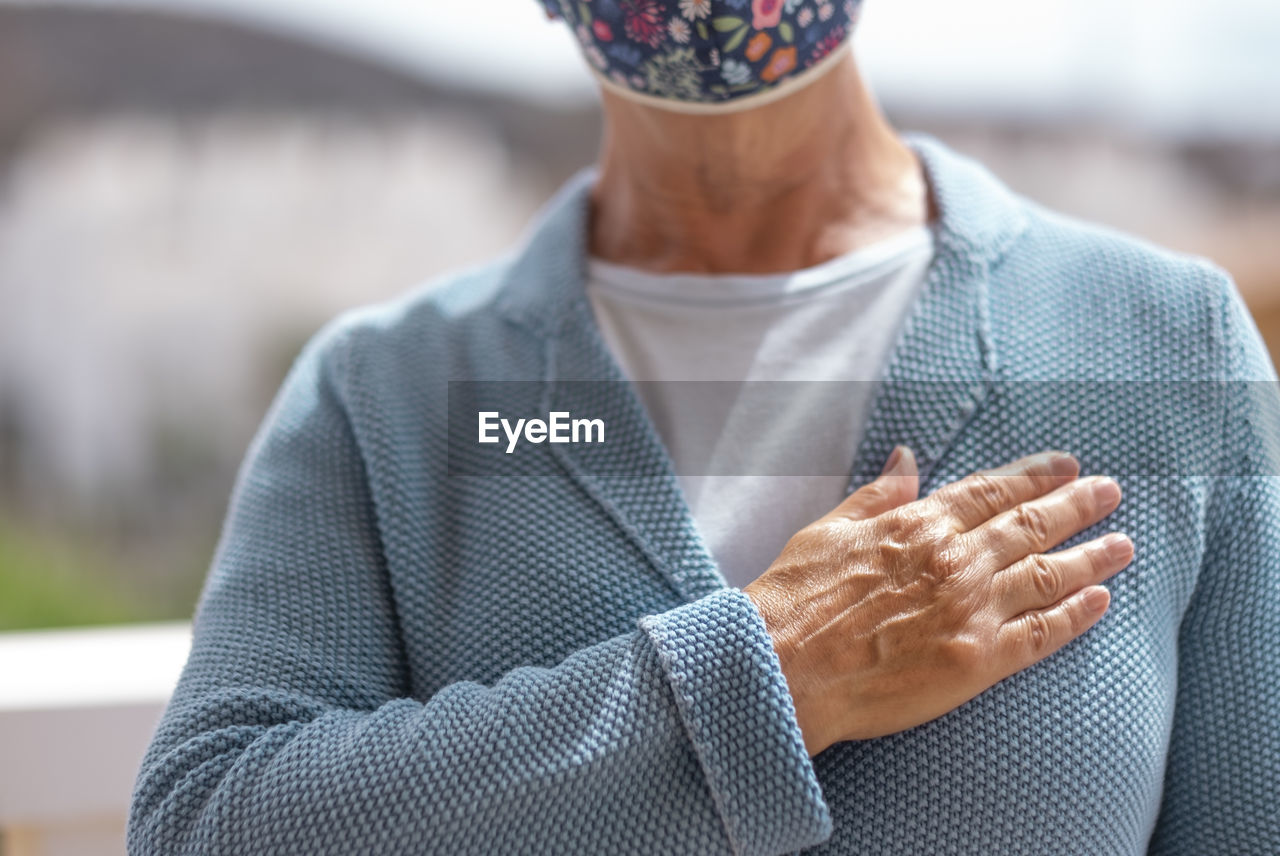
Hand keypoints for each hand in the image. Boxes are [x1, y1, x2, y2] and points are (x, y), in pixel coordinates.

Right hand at [743, 447, 1131, 755]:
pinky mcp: (980, 660)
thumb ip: (877, 495)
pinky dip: (1076, 615)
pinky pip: (1042, 632)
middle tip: (1109, 491)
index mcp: (919, 524)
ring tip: (1121, 544)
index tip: (1065, 465)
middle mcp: (956, 560)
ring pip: (1048, 574)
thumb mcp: (829, 529)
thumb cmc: (796, 597)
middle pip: (1031, 525)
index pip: (991, 491)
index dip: (1033, 475)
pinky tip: (1099, 600)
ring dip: (1090, 556)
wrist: (785, 665)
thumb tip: (907, 459)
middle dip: (1077, 505)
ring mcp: (973, 609)